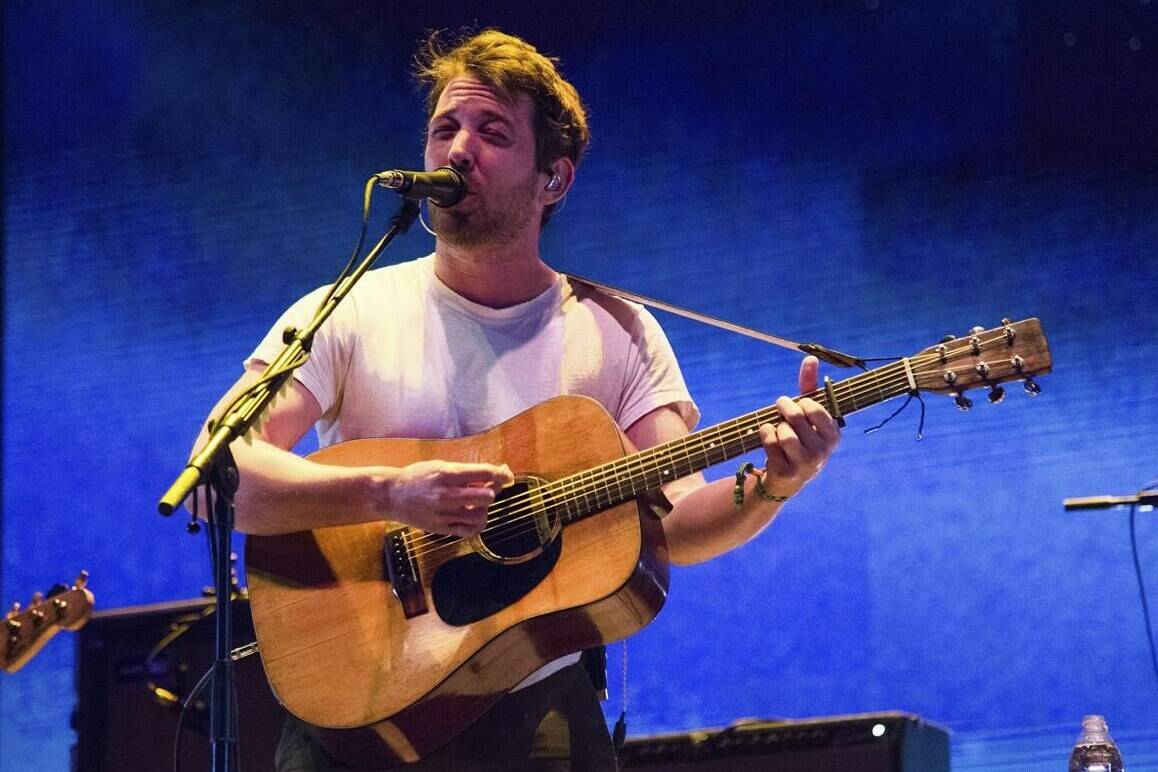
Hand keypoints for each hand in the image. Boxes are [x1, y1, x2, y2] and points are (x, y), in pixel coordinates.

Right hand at [388, 460, 513, 536]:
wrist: (391, 496)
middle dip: (493, 490)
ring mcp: (444, 514)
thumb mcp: (439, 465)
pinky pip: (469, 531)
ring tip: (479, 502)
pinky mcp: (441, 528)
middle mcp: (446, 495)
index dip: (500, 474)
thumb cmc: (417, 477)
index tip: (506, 475)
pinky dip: (478, 524)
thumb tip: (492, 475)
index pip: (484, 473)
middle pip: (486, 496)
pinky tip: (474, 516)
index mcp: (446, 474)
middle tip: (491, 487)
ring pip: (480, 515)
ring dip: (485, 508)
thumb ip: (464, 472)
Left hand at [758, 356, 840, 499]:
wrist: (787, 479)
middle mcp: (823, 452)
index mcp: (834, 437)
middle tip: (780, 405)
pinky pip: (769, 440)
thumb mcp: (808, 415)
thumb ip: (809, 387)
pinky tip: (770, 441)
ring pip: (782, 430)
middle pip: (796, 416)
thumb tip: (810, 357)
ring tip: (779, 430)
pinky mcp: (785, 472)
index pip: (814, 408)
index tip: (797, 404)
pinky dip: (765, 435)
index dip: (801, 402)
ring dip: (775, 425)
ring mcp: (805, 464)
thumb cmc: (800, 439)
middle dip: (784, 407)